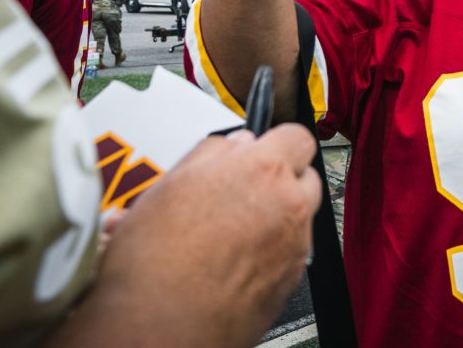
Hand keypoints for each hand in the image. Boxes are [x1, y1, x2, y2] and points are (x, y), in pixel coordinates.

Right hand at [48, 125, 321, 347]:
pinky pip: (290, 253)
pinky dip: (271, 252)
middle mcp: (290, 207)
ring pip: (299, 217)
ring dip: (276, 216)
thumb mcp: (170, 184)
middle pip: (305, 177)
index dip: (276, 141)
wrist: (162, 326)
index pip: (297, 136)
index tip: (258, 150)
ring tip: (231, 230)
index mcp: (264, 171)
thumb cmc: (157, 260)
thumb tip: (235, 144)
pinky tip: (233, 261)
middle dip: (280, 180)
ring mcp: (295, 246)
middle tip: (243, 191)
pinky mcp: (291, 281)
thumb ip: (212, 153)